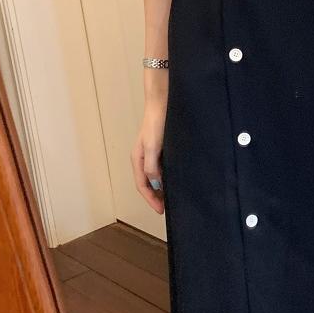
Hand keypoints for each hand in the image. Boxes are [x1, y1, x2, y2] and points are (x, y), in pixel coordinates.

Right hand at [132, 86, 167, 213]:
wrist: (162, 102)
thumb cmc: (156, 123)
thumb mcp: (153, 146)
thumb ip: (152, 166)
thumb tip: (155, 183)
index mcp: (138, 159)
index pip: (142, 186)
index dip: (151, 199)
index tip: (161, 210)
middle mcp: (143, 158)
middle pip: (147, 183)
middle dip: (155, 196)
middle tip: (167, 207)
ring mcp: (151, 153)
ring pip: (154, 177)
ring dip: (161, 188)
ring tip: (171, 197)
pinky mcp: (160, 148)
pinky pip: (162, 168)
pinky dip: (166, 177)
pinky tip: (175, 179)